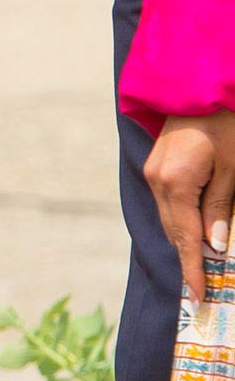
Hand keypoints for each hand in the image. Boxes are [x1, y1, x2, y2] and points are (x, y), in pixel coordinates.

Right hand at [146, 107, 234, 302]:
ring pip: (169, 218)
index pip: (185, 236)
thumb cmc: (225, 123)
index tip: (198, 296)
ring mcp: (153, 172)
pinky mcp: (157, 166)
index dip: (192, 269)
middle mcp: (157, 180)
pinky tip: (195, 231)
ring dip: (185, 240)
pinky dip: (180, 221)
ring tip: (201, 265)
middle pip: (173, 231)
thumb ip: (220, 207)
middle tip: (203, 288)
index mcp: (175, 182)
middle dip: (189, 259)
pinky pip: (168, 203)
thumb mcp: (232, 167)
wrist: (202, 84)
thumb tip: (214, 245)